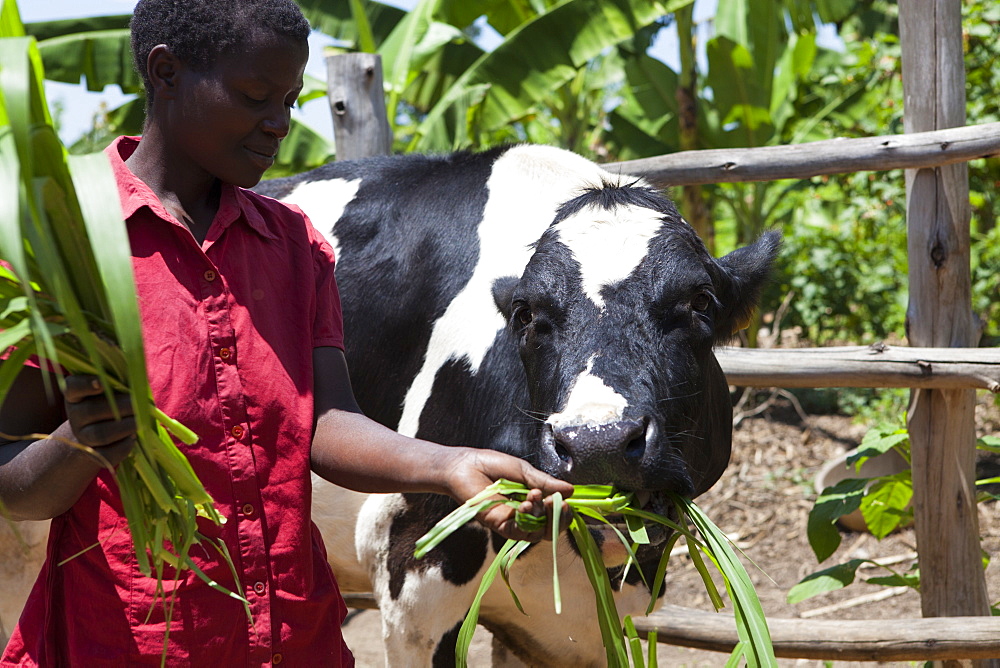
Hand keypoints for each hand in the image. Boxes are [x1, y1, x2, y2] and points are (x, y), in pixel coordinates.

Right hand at [63, 375, 136, 457]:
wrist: (97, 430)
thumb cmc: (110, 403)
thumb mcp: (110, 391)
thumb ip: (120, 385)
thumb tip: (139, 384)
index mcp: (76, 395)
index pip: (73, 387)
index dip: (85, 384)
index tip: (101, 382)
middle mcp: (75, 414)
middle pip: (92, 410)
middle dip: (121, 407)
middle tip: (140, 404)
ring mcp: (81, 435)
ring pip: (100, 434)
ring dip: (125, 427)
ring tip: (141, 422)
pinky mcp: (91, 453)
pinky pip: (106, 454)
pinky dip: (123, 447)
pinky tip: (133, 438)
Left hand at [445, 448, 573, 542]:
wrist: (465, 465)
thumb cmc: (491, 465)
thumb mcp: (524, 471)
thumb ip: (545, 482)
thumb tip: (571, 490)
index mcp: (533, 500)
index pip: (555, 514)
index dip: (564, 511)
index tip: (567, 500)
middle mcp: (525, 515)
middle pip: (550, 528)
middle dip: (558, 518)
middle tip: (557, 503)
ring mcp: (513, 522)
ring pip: (537, 532)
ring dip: (542, 516)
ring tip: (535, 497)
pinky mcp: (500, 526)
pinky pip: (519, 532)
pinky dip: (526, 521)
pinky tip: (525, 505)